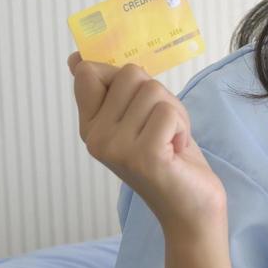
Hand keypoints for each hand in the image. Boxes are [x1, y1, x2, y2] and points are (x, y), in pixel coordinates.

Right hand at [68, 51, 225, 230]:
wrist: (191, 207)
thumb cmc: (169, 157)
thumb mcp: (136, 117)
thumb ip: (112, 90)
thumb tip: (76, 59)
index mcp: (89, 126)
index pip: (88, 73)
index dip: (120, 76)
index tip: (136, 103)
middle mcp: (95, 138)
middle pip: (130, 74)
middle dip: (158, 95)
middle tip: (162, 128)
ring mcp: (116, 148)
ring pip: (153, 91)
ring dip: (174, 113)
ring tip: (171, 141)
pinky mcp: (143, 156)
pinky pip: (168, 112)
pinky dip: (182, 127)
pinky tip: (176, 152)